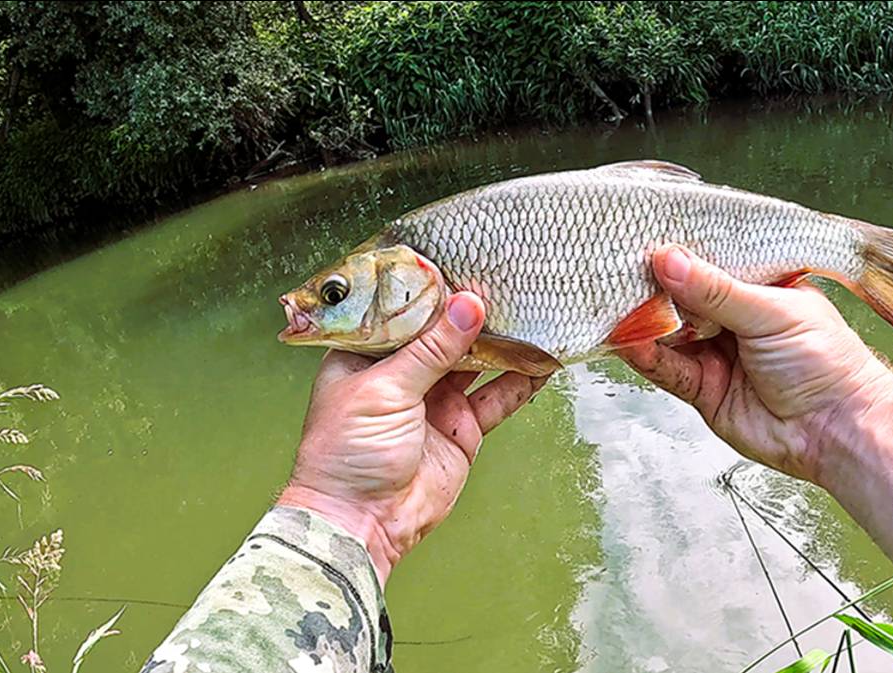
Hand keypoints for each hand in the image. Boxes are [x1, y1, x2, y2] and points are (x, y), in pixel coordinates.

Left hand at [277, 292, 546, 584]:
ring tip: (534, 311)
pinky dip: (521, 381)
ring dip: (504, 341)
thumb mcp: (385, 388)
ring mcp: (435, 400)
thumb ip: (431, 347)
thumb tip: (468, 304)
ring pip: (477, 361)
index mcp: (367, 353)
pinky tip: (545, 360)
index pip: (404, 309)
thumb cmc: (347, 451)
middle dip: (474, 311)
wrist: (361, 522)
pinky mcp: (461, 429)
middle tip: (510, 281)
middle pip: (445, 332)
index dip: (434, 288)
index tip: (467, 261)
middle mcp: (402, 372)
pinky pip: (496, 398)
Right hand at [619, 245, 892, 483]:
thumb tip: (669, 260)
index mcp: (758, 287)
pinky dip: (645, 357)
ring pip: (668, 334)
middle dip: (651, 288)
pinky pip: (666, 369)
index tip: (643, 242)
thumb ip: (715, 289)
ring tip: (613, 305)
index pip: (708, 263)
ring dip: (642, 323)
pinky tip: (629, 341)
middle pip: (680, 299)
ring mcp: (715, 354)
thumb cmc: (826, 362)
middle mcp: (733, 319)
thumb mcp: (770, 312)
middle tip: (617, 272)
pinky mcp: (702, 389)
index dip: (678, 254)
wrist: (839, 431)